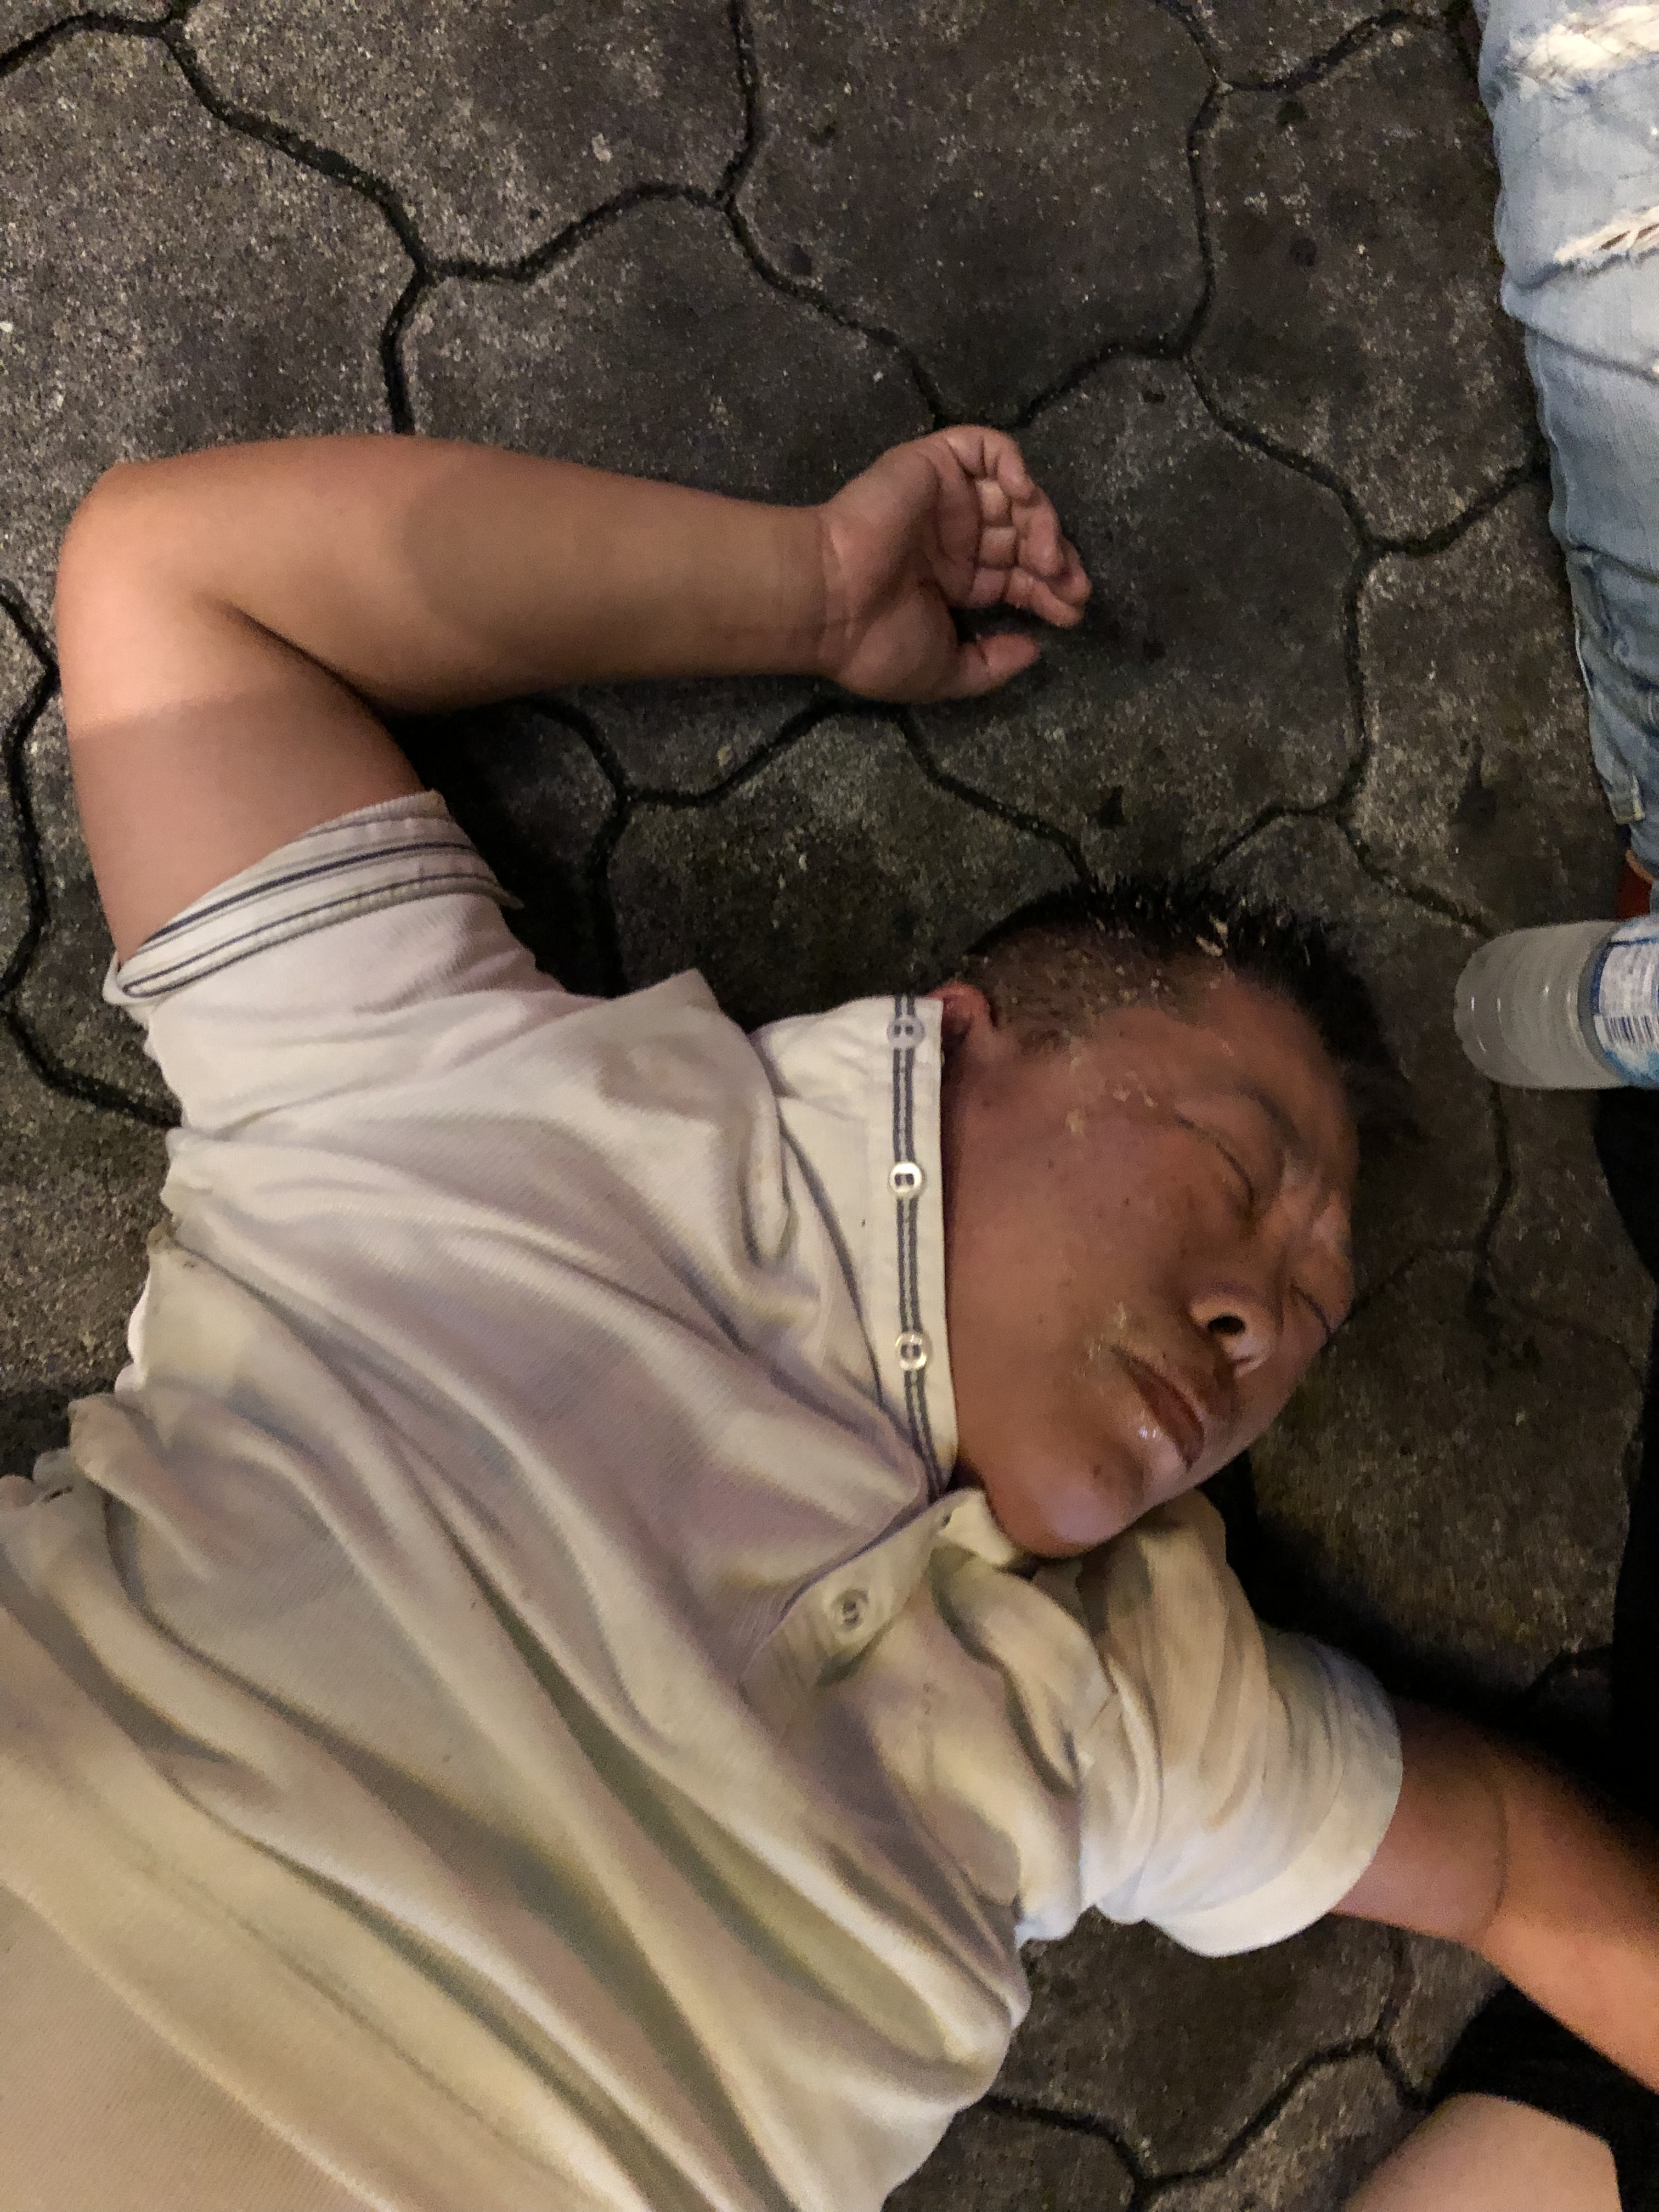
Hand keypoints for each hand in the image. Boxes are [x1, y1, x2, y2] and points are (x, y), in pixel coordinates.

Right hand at [813, 426, 1090, 702]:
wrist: (832, 602)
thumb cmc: (878, 642)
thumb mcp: (945, 672)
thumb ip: (991, 665)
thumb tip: (1034, 650)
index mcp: (953, 581)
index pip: (1017, 576)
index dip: (1050, 591)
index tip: (1073, 612)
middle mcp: (953, 538)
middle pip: (1023, 535)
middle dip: (1057, 559)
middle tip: (1073, 585)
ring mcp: (945, 499)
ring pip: (1013, 495)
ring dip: (1043, 520)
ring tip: (1049, 555)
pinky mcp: (933, 464)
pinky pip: (985, 447)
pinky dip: (1013, 463)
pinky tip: (1024, 494)